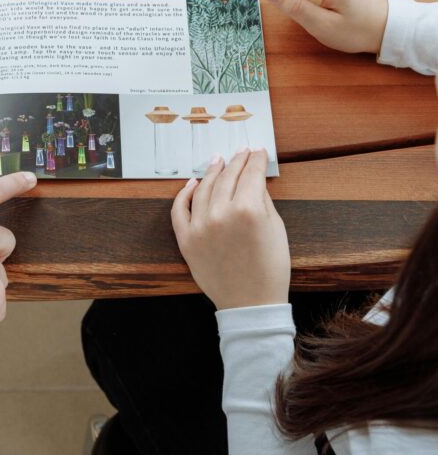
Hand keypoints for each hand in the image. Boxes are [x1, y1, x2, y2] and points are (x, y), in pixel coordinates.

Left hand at [171, 149, 289, 309]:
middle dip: (237, 162)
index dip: (256, 160)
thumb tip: (254, 178)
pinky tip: (193, 182)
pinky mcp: (185, 239)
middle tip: (241, 152)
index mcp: (248, 210)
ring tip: (218, 161)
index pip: (251, 174)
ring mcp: (200, 226)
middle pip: (228, 177)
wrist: (250, 303)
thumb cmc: (270, 269)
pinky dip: (184, 193)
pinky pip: (180, 209)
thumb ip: (262, 199)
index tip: (258, 151)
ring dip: (212, 172)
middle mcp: (221, 214)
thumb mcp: (275, 229)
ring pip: (203, 188)